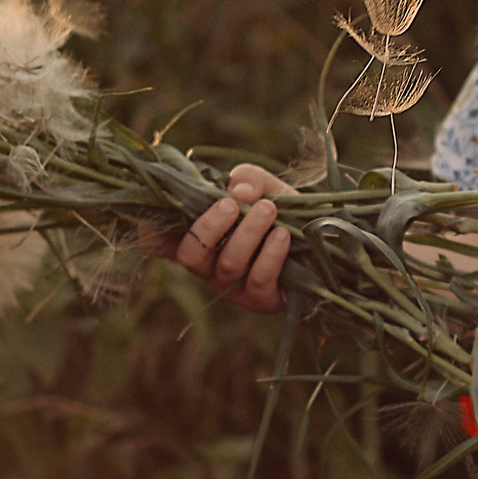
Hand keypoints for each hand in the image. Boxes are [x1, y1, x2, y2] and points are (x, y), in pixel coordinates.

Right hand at [142, 163, 295, 313]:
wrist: (326, 238)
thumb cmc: (285, 212)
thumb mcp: (266, 187)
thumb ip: (249, 179)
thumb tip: (237, 190)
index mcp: (201, 235)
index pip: (158, 243)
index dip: (150, 233)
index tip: (158, 214)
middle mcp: (209, 264)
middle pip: (190, 255)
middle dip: (208, 228)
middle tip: (231, 205)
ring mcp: (233, 286)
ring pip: (227, 264)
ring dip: (247, 233)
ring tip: (268, 210)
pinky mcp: (261, 300)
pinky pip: (258, 279)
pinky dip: (270, 254)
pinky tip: (282, 235)